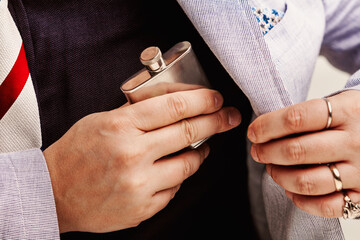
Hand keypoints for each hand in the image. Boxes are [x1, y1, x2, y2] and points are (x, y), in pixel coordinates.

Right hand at [43, 88, 240, 232]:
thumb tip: (174, 105)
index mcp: (121, 126)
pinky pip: (175, 188)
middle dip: (216, 121)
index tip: (216, 98)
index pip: (174, 106)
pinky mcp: (143, 208)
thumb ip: (137, 113)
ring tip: (202, 144)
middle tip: (229, 116)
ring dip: (200, 151)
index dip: (202, 100)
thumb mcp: (101, 120)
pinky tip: (173, 169)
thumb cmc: (76, 153)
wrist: (54, 192)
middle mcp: (132, 155)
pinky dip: (179, 175)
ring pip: (189, 164)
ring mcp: (139, 184)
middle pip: (189, 132)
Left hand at [247, 90, 359, 217]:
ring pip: (306, 181)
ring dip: (279, 176)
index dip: (267, 126)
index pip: (296, 118)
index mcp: (347, 112)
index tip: (254, 132)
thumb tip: (263, 129)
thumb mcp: (337, 104)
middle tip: (257, 151)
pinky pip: (326, 206)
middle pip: (296, 150)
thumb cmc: (354, 120)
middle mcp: (355, 142)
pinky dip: (302, 200)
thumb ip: (305, 114)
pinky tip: (292, 189)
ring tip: (272, 168)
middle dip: (266, 152)